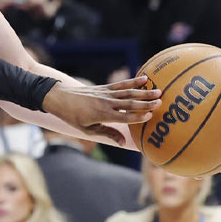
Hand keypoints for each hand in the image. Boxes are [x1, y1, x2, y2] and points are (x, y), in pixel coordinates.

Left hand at [41, 76, 160, 144]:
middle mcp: (106, 103)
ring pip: (128, 92)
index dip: (137, 117)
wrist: (59, 98)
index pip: (124, 117)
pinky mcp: (104, 88)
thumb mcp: (88, 130)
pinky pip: (121, 84)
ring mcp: (106, 94)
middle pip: (129, 103)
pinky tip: (144, 78)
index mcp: (102, 116)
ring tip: (158, 90)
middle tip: (161, 102)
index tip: (151, 116)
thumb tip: (124, 143)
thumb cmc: (73, 117)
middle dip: (145, 103)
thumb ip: (107, 134)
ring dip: (144, 92)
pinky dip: (133, 81)